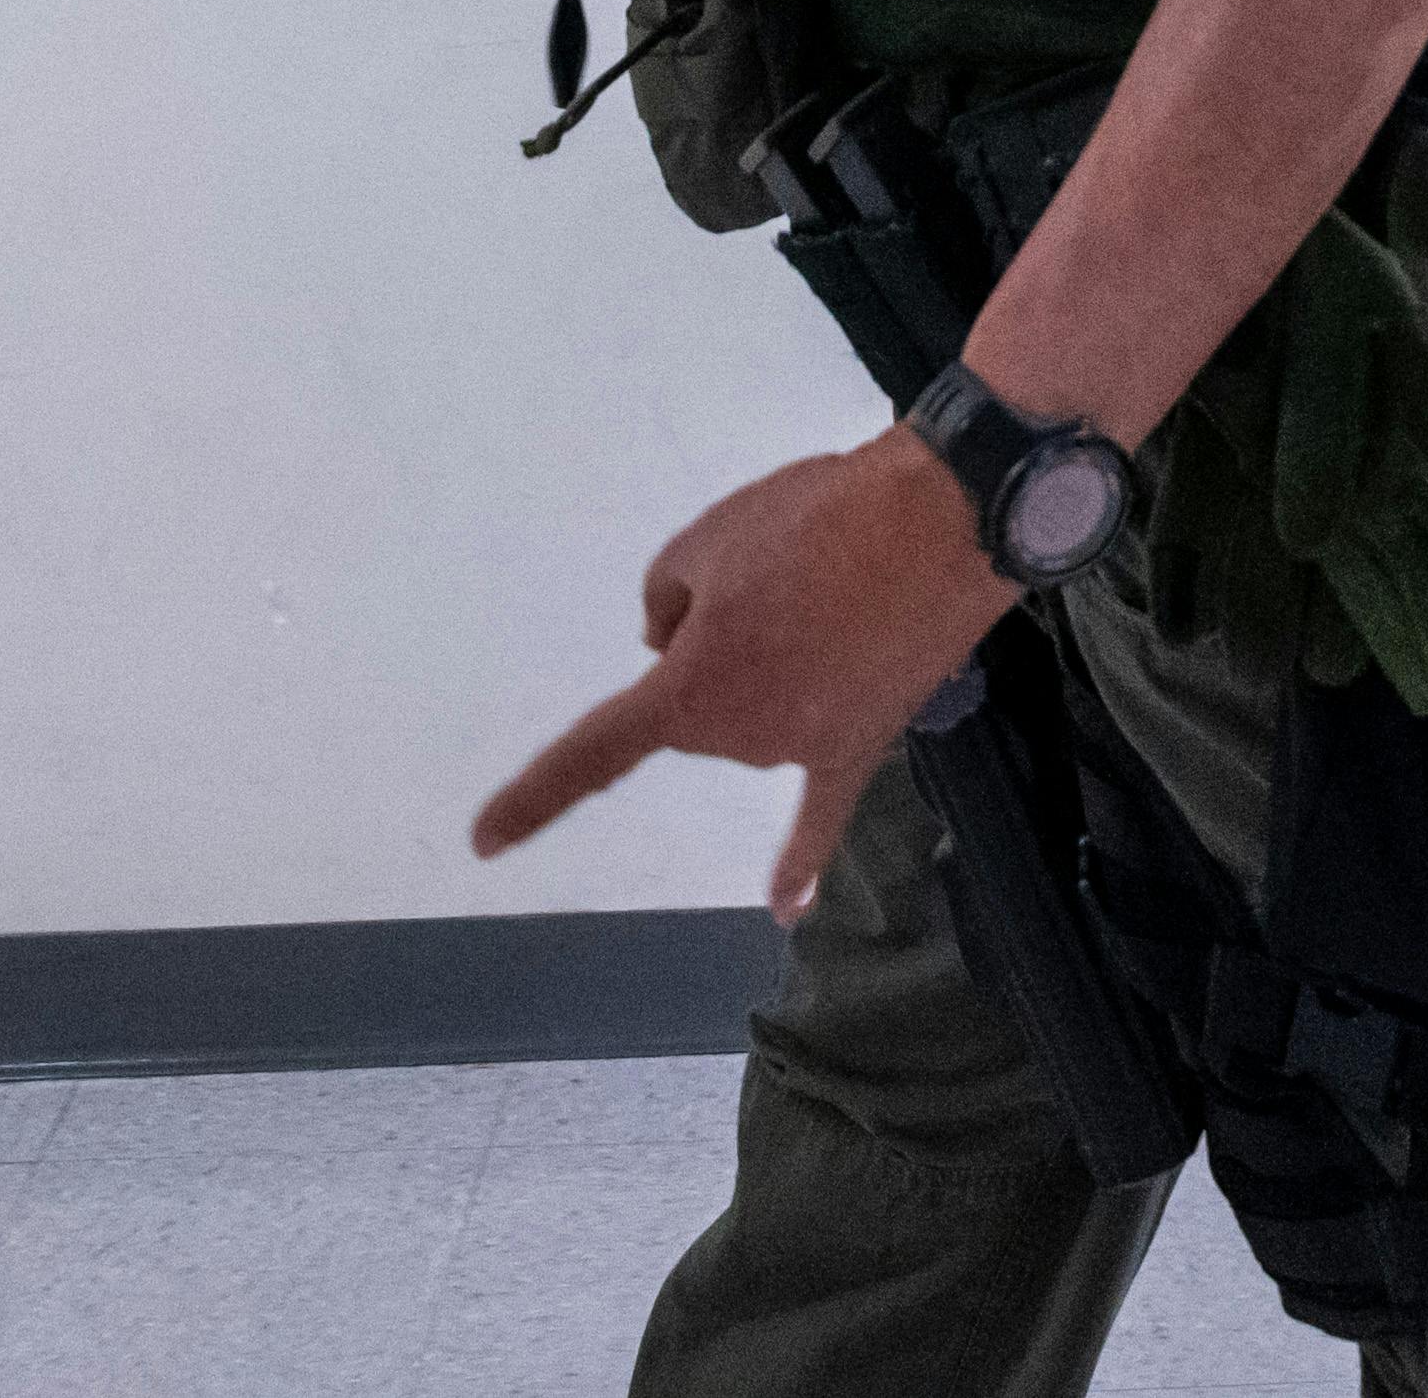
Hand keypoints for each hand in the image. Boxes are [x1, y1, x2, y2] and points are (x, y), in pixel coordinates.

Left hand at [468, 431, 1015, 918]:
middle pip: (698, 697)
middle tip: (782, 568)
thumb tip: (679, 645)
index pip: (594, 752)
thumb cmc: (815, 521)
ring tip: (834, 586)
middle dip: (718, 642)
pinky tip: (785, 907)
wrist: (941, 521)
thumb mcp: (706, 536)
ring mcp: (802, 751)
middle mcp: (738, 738)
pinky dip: (800, 862)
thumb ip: (667, 599)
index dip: (536, 797)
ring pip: (758, 709)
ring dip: (778, 660)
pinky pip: (821, 815)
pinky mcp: (863, 746)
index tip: (486, 843)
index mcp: (688, 690)